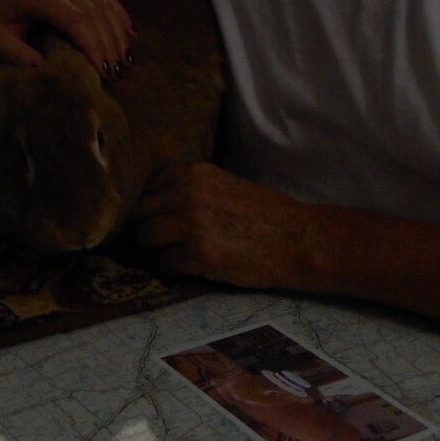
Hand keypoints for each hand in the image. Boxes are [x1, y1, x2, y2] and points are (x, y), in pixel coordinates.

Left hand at [0, 0, 132, 73]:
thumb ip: (20, 58)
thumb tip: (52, 71)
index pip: (74, 18)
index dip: (91, 43)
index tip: (102, 70)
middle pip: (92, 11)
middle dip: (108, 43)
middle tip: (117, 73)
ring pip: (101, 3)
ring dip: (116, 31)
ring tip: (125, 60)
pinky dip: (117, 15)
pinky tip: (129, 34)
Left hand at [132, 161, 311, 288]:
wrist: (297, 240)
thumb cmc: (267, 215)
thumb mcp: (225, 184)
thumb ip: (193, 188)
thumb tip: (161, 201)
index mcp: (195, 173)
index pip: (149, 186)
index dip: (150, 205)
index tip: (154, 217)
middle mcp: (189, 194)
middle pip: (141, 213)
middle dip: (145, 227)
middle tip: (155, 240)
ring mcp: (192, 224)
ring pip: (147, 237)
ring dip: (155, 249)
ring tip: (170, 253)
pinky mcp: (200, 254)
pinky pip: (166, 262)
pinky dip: (171, 267)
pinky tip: (188, 265)